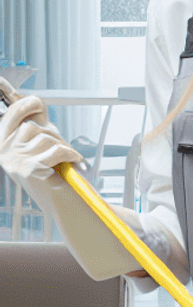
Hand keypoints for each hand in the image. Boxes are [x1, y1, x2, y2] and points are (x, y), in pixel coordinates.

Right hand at [0, 81, 140, 279]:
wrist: (68, 205)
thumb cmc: (58, 175)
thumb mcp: (42, 147)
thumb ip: (35, 127)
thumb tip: (34, 101)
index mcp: (4, 147)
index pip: (10, 114)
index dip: (25, 104)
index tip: (37, 102)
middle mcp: (4, 155)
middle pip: (34, 126)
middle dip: (53, 135)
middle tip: (60, 151)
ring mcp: (14, 162)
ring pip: (47, 138)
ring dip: (63, 148)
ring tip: (63, 164)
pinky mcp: (30, 169)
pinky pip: (57, 149)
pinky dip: (70, 154)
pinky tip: (71, 163)